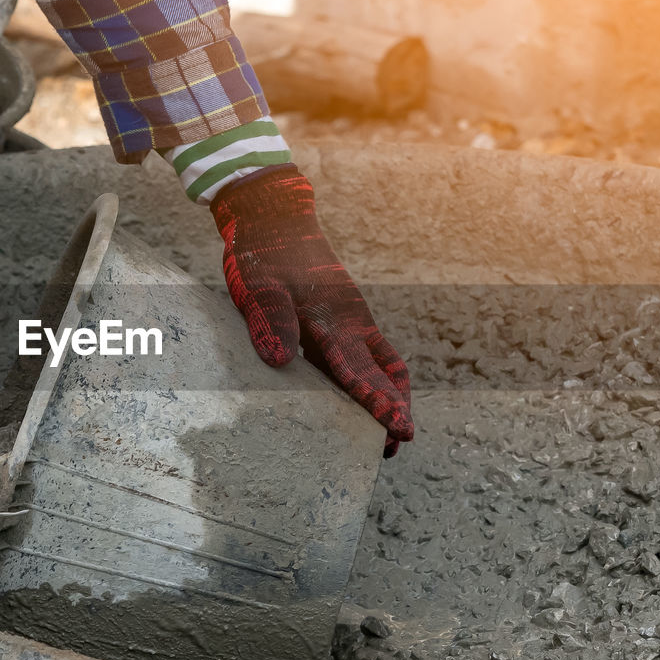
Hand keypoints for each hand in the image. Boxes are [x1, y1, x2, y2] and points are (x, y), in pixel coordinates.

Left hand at [210, 165, 412, 455]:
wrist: (274, 217)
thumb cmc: (264, 252)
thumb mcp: (259, 285)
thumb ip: (271, 320)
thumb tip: (280, 361)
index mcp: (331, 316)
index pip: (356, 368)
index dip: (374, 400)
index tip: (394, 428)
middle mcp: (349, 321)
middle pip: (380, 371)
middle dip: (393, 406)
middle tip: (400, 442)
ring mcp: (348, 320)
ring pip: (382, 363)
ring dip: (392, 395)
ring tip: (392, 434)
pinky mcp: (339, 319)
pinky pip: (367, 354)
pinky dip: (376, 379)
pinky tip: (371, 400)